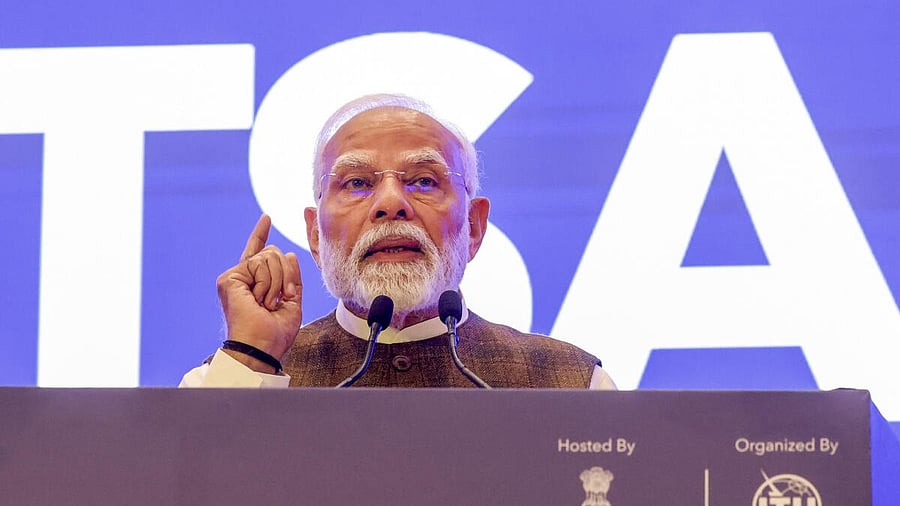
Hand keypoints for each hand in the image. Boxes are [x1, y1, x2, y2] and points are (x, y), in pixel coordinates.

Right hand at [216, 215, 301, 369]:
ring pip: (269, 256)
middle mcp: (243, 278)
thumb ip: (292, 279)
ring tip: (266, 304)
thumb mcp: (292, 303)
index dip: (262, 234)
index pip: (261, 255)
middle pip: (273, 253)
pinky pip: (259, 263)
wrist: (261, 347)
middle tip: (277, 301)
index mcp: (257, 284)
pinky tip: (258, 300)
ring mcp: (234, 278)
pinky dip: (267, 283)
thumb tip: (288, 254)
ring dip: (276, 282)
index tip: (266, 218)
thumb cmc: (275, 333)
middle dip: (285, 276)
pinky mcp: (228, 279)